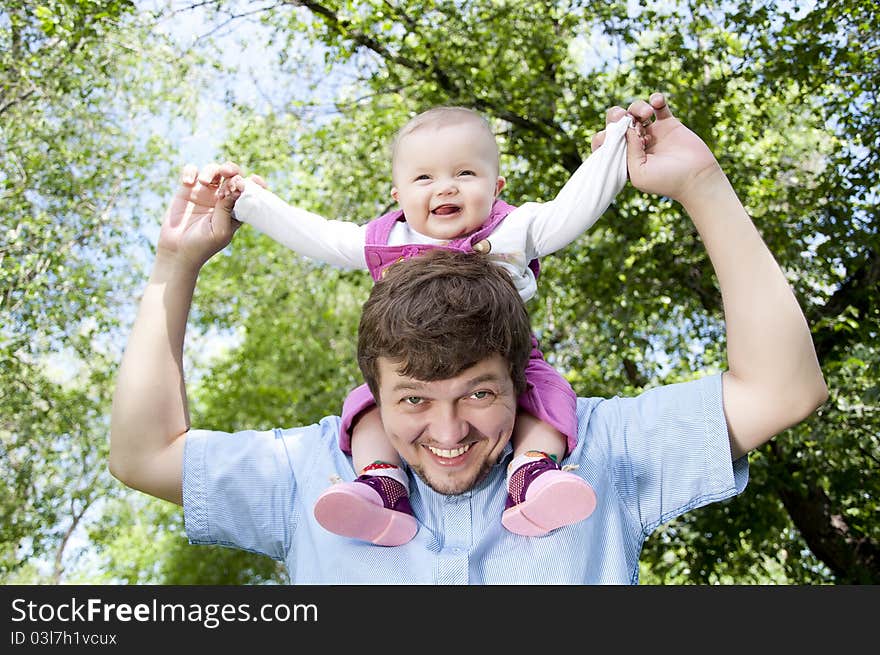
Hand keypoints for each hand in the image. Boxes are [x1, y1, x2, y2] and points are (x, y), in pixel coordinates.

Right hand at [157, 161, 242, 270]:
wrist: (177, 251)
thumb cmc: (203, 246)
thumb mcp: (220, 230)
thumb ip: (227, 209)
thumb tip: (237, 188)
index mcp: (236, 209)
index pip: (249, 191)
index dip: (254, 183)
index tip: (253, 180)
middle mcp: (222, 198)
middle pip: (232, 175)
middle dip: (232, 170)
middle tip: (228, 173)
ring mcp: (205, 192)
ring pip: (214, 170)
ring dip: (212, 170)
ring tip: (205, 183)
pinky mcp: (187, 190)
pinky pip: (192, 171)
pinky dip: (191, 172)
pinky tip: (189, 183)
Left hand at [593, 93, 721, 203]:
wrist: (696, 177)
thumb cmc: (666, 181)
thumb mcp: (639, 172)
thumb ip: (629, 151)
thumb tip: (626, 127)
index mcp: (623, 158)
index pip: (605, 142)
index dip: (603, 135)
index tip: (607, 135)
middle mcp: (635, 144)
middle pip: (618, 122)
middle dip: (616, 116)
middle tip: (622, 116)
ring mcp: (652, 132)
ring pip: (636, 111)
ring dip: (637, 107)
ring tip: (647, 114)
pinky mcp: (668, 124)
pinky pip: (659, 105)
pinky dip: (656, 99)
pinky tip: (657, 101)